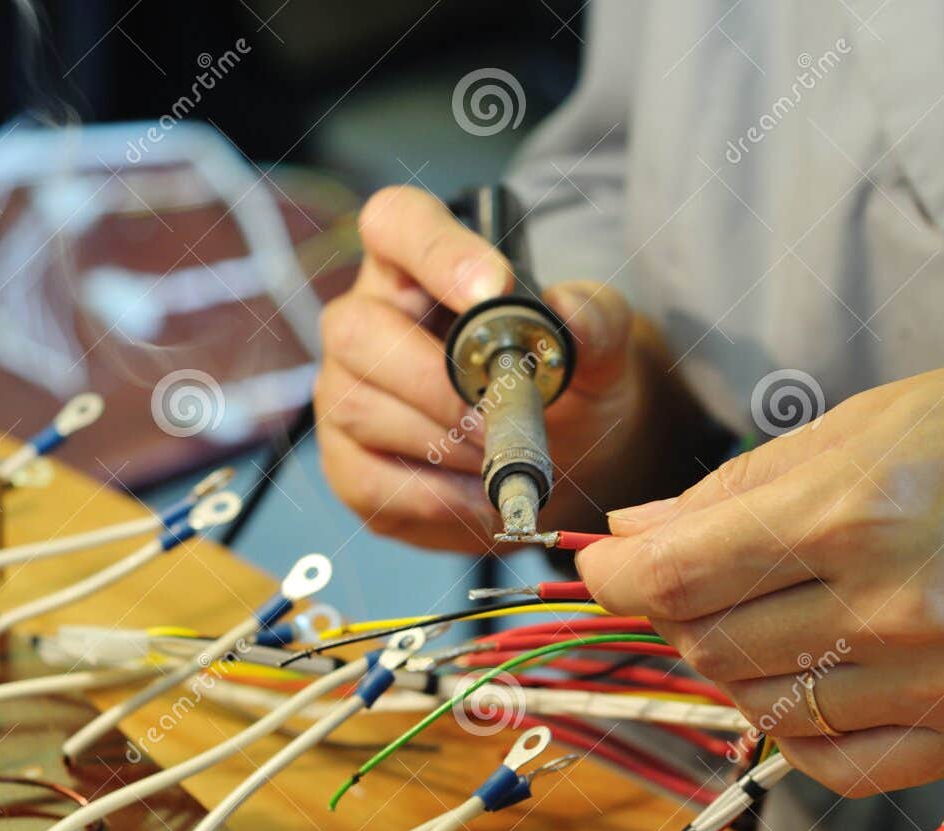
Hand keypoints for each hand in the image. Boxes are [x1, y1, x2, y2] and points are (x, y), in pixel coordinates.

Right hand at [315, 185, 643, 551]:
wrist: (561, 466)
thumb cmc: (564, 388)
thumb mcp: (596, 353)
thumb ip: (595, 324)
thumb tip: (567, 311)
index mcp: (418, 268)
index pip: (396, 222)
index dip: (435, 251)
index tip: (493, 289)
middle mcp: (367, 321)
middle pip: (357, 329)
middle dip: (434, 381)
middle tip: (496, 414)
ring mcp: (346, 393)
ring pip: (357, 408)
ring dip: (440, 442)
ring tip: (498, 457)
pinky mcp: (349, 465)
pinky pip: (366, 480)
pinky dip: (433, 496)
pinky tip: (479, 495)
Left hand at [577, 346, 943, 795]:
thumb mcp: (869, 424)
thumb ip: (740, 490)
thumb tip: (635, 534)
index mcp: (856, 511)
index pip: (681, 576)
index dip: (617, 576)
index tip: (603, 566)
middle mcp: (893, 608)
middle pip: (713, 644)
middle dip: (680, 611)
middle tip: (700, 579)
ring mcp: (940, 680)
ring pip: (766, 711)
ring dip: (738, 667)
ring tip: (774, 616)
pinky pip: (839, 766)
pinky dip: (799, 731)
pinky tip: (813, 681)